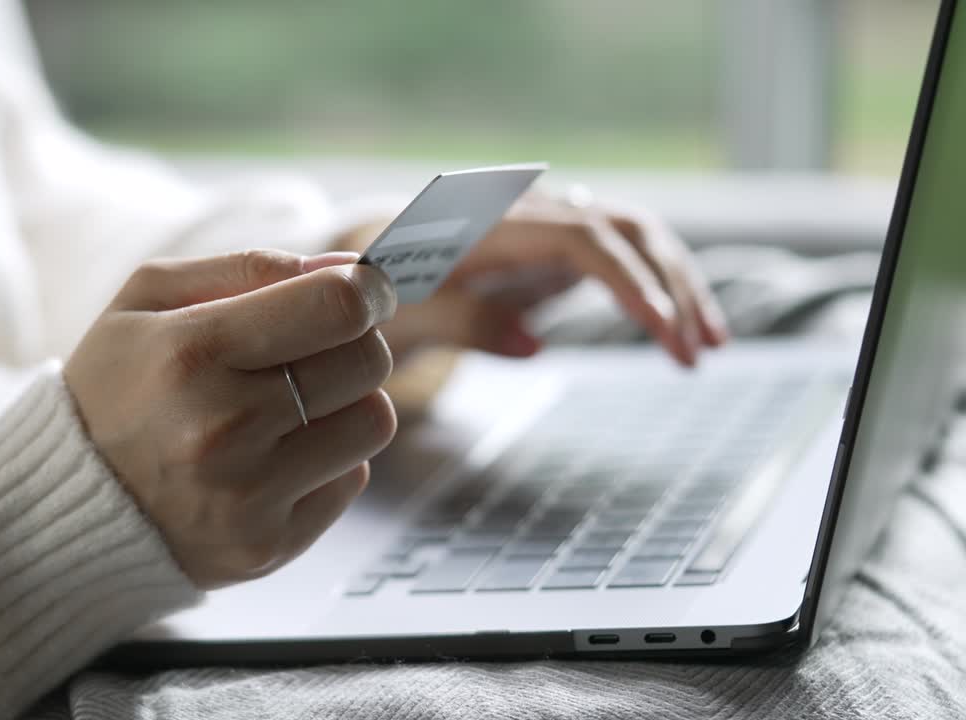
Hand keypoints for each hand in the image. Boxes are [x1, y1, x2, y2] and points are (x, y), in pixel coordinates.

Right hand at [64, 249, 398, 588]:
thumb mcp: (149, 299)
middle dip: (354, 343)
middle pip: (367, 362)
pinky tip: (274, 457)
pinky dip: (328, 461)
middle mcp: (223, 429)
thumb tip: (350, 269)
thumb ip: (251, 267)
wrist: (62, 505)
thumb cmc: (114, 388)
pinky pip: (352, 480)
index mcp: (192, 353)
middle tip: (317, 348)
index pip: (336, 307)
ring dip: (347, 404)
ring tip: (292, 406)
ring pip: (374, 422)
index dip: (365, 290)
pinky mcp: (269, 545)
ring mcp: (248, 497)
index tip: (362, 291)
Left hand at [340, 186, 727, 366]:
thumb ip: (465, 325)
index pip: (582, 239)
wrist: (373, 262)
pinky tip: (682, 330)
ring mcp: (554, 225)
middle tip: (696, 352)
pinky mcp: (563, 247)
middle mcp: (534, 212)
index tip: (661, 326)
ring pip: (637, 238)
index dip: (627, 280)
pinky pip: (626, 256)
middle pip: (624, 230)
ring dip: (679, 285)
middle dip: (670, 286)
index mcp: (494, 222)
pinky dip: (659, 288)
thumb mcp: (408, 314)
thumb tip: (537, 348)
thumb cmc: (384, 289)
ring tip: (708, 346)